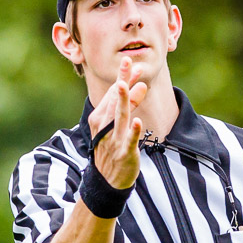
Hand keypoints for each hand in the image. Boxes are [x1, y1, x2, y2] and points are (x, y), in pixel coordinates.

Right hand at [86, 57, 145, 188]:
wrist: (106, 180)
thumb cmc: (112, 148)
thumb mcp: (118, 124)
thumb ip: (131, 105)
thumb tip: (142, 85)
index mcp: (100, 117)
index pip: (112, 94)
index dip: (122, 78)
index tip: (130, 62)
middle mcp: (104, 126)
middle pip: (115, 101)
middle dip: (123, 82)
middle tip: (131, 64)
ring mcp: (112, 139)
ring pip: (119, 117)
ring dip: (124, 101)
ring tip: (125, 85)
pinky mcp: (123, 153)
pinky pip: (128, 141)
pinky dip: (132, 131)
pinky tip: (138, 122)